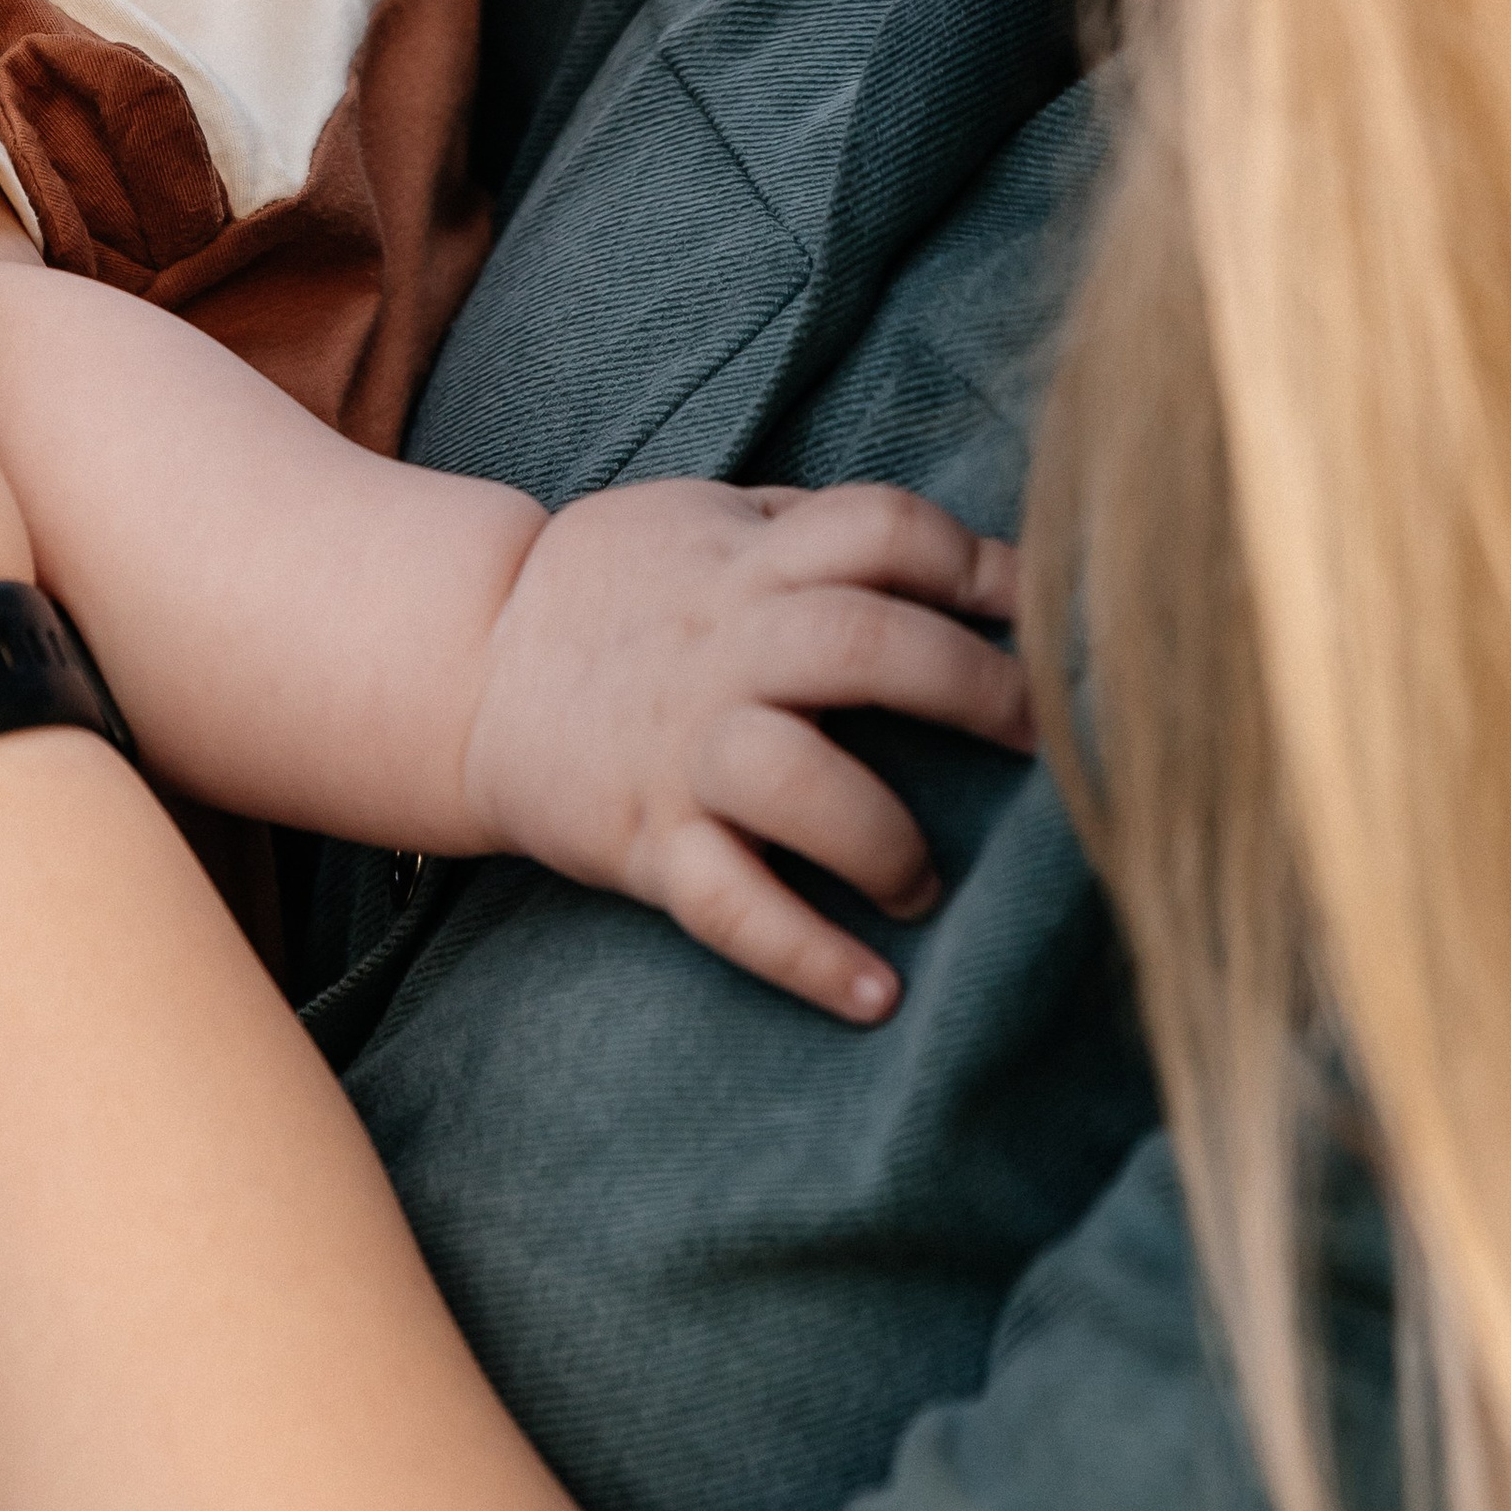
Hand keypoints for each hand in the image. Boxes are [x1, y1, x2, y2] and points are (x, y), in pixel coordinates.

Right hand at [460, 479, 1030, 1021]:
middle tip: (1039, 737)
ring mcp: (682, 745)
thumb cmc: (613, 588)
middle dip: (975, 688)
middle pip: (862, 645)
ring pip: (796, 779)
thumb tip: (957, 548)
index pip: (881, 531)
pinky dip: (807, 956)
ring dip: (885, 836)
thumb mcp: (700, 517)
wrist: (467, 664)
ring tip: (923, 881)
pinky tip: (875, 994)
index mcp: (746, 559)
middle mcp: (722, 645)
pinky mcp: (646, 839)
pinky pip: (729, 905)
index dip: (978, 563)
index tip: (1042, 610)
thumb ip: (810, 524)